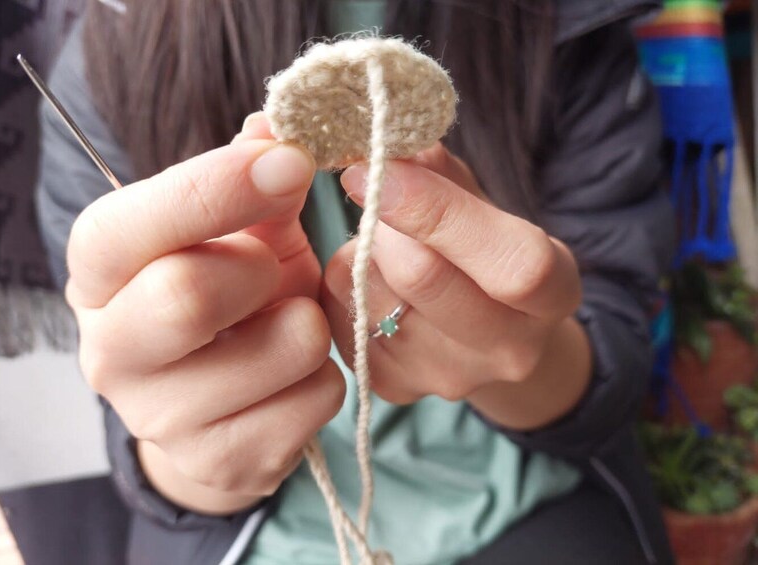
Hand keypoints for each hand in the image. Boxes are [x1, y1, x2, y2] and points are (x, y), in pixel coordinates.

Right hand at [66, 114, 344, 514]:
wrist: (216, 403)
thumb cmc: (228, 296)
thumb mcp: (237, 230)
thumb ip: (253, 178)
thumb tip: (277, 126)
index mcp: (102, 273)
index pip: (133, 224)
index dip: (218, 186)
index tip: (292, 160)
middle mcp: (112, 349)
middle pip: (187, 296)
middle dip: (262, 268)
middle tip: (273, 266)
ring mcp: (163, 418)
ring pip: (285, 347)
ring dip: (309, 322)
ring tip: (286, 324)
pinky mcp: (223, 460)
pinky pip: (317, 398)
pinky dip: (325, 373)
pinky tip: (293, 374)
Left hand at [321, 144, 590, 427]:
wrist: (492, 338)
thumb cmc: (489, 257)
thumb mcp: (488, 208)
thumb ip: (444, 174)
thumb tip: (388, 137)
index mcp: (554, 294)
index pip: (510, 263)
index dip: (440, 209)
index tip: (383, 165)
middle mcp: (508, 349)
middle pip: (424, 278)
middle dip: (385, 221)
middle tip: (369, 186)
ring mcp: (449, 377)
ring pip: (369, 295)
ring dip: (360, 251)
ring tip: (380, 242)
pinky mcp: (395, 388)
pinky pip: (342, 319)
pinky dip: (344, 285)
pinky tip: (368, 277)